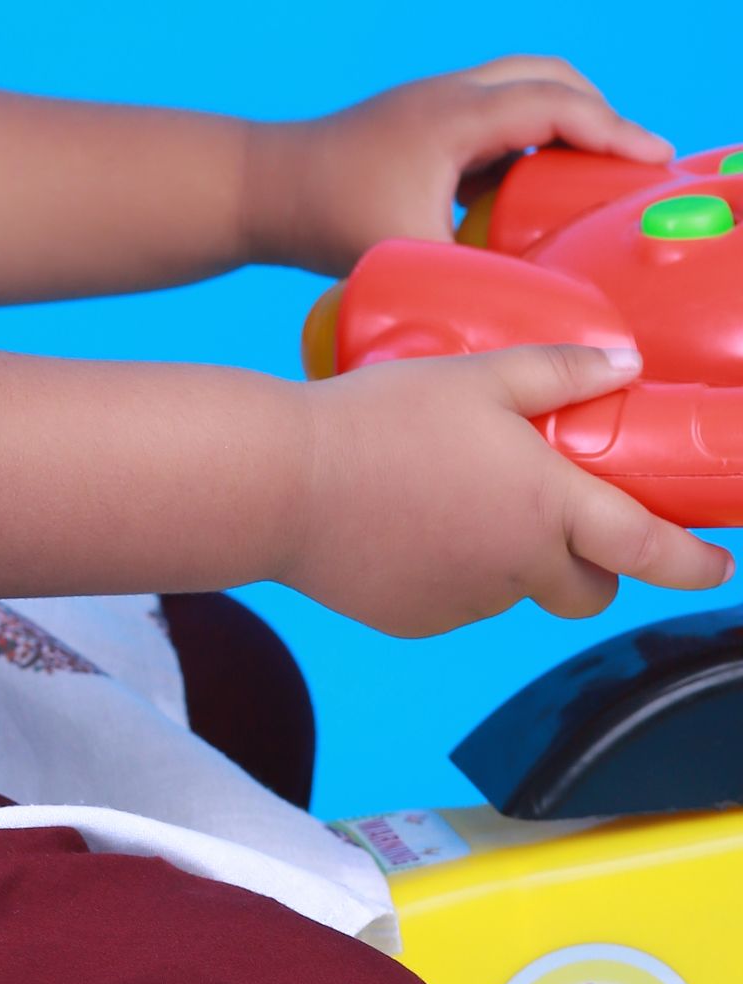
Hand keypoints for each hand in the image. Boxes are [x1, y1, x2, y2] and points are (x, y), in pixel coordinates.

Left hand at [247, 56, 671, 280]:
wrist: (257, 189)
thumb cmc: (324, 219)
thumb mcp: (409, 256)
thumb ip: (477, 281)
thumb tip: (541, 313)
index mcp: (453, 117)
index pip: (554, 106)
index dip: (612, 130)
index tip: (656, 158)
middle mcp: (448, 96)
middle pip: (547, 76)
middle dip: (600, 112)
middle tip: (636, 162)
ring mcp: (432, 103)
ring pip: (521, 87)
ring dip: (566, 117)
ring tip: (600, 174)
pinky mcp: (421, 122)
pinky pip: (496, 113)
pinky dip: (532, 133)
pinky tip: (540, 186)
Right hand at [279, 344, 733, 637]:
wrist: (284, 481)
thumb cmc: (378, 418)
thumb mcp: (475, 375)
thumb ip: (556, 372)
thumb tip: (622, 363)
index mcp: (547, 506)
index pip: (648, 550)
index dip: (694, 563)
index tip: (717, 565)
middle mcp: (519, 568)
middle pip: (587, 590)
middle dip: (591, 565)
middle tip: (558, 511)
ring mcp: (467, 603)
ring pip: (514, 586)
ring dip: (507, 554)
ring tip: (445, 489)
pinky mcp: (418, 619)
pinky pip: (454, 597)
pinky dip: (448, 566)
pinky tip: (405, 517)